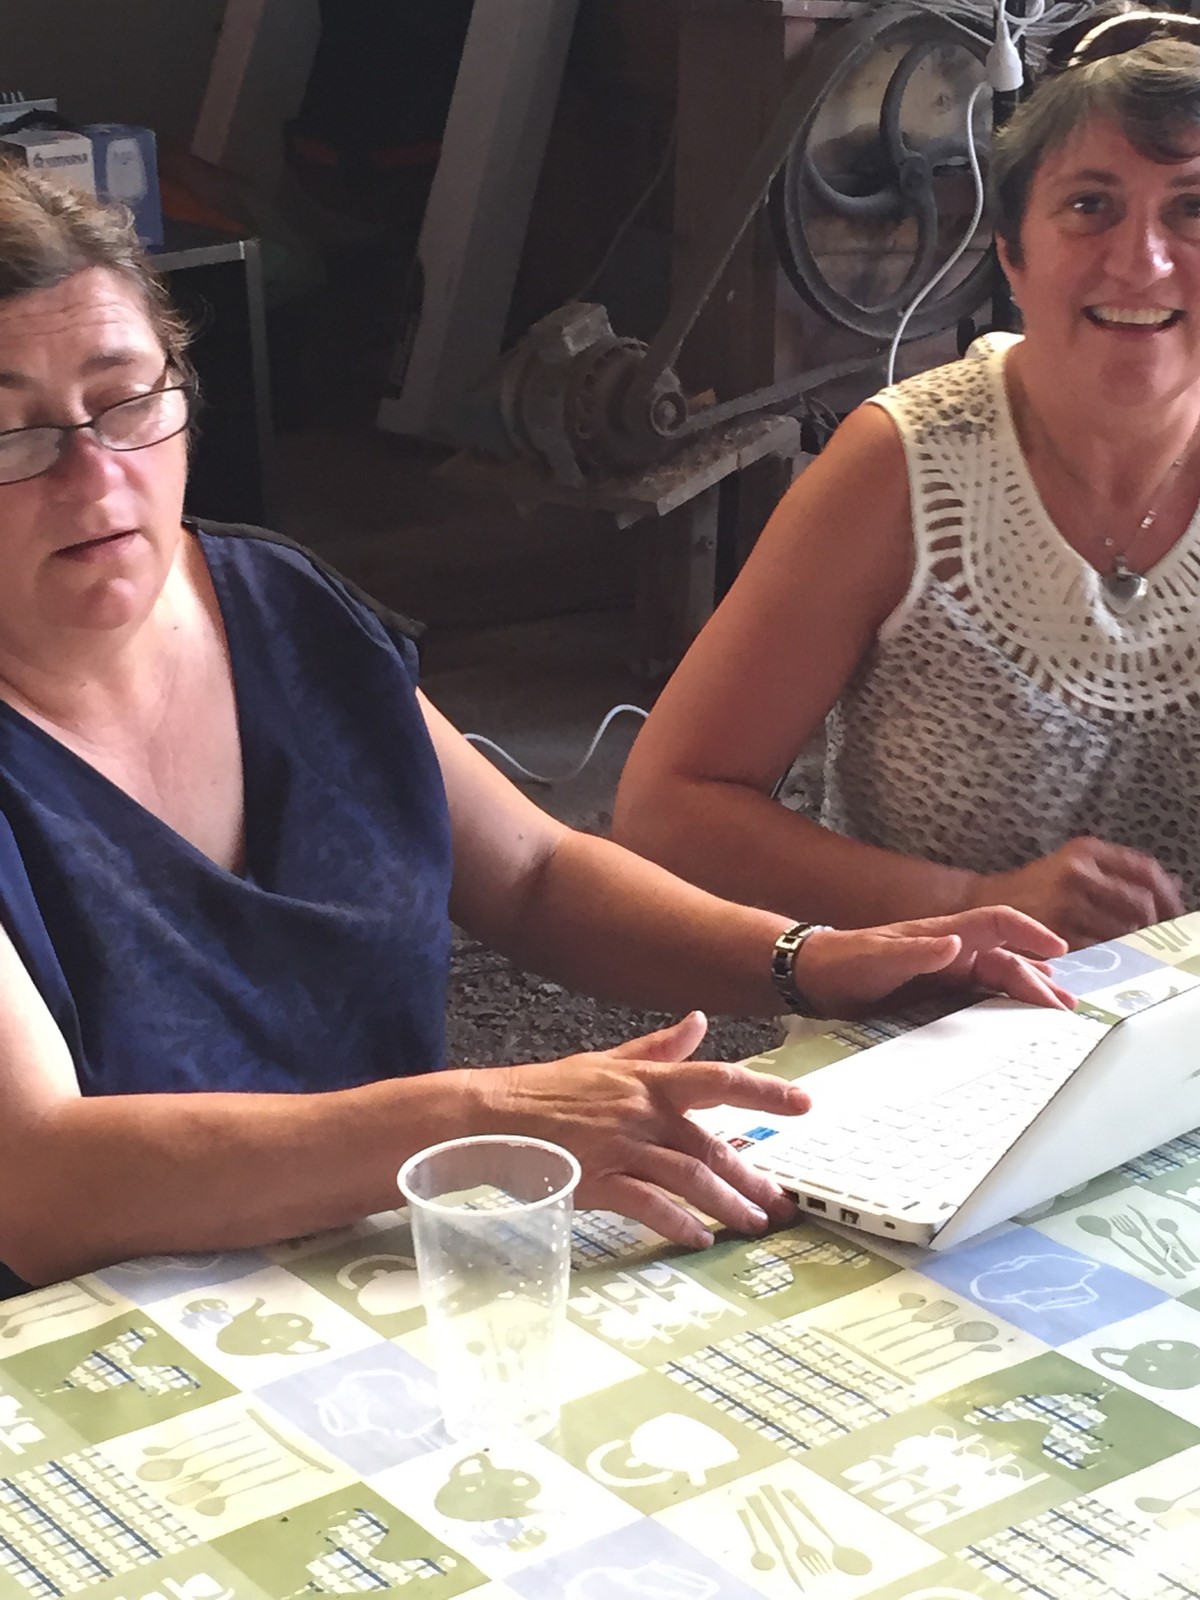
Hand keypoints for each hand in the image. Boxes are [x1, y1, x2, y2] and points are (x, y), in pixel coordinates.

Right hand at [478, 1012, 807, 1249]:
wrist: (491, 1117)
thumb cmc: (547, 1092)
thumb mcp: (607, 1062)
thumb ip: (659, 1048)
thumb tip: (699, 1022)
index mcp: (648, 1081)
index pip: (718, 1080)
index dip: (764, 1092)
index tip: (804, 1105)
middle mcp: (642, 1113)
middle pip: (711, 1145)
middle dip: (752, 1176)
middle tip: (782, 1202)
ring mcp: (621, 1148)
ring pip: (689, 1178)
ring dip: (726, 1205)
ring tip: (752, 1225)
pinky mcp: (599, 1182)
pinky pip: (648, 1206)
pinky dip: (677, 1224)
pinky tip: (698, 1238)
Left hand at [794, 906, 1073, 1014]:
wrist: (814, 978)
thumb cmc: (844, 961)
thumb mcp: (877, 957)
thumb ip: (916, 952)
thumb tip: (957, 944)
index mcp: (942, 933)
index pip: (998, 924)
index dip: (1030, 933)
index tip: (1059, 951)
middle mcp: (950, 950)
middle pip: (1006, 959)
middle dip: (1039, 979)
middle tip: (1066, 1008)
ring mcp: (946, 972)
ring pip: (998, 979)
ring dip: (1028, 994)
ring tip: (1056, 1014)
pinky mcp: (937, 994)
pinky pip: (980, 998)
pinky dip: (1004, 1006)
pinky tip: (1019, 1020)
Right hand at [965, 836, 1184, 949]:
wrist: (980, 904)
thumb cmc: (1032, 891)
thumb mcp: (1071, 868)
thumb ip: (1115, 875)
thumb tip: (1172, 889)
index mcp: (1085, 851)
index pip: (1146, 870)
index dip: (1169, 895)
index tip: (1176, 913)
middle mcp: (1078, 870)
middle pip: (1141, 903)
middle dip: (1154, 924)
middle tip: (1157, 939)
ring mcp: (1067, 900)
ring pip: (1123, 928)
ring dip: (1132, 942)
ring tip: (1130, 949)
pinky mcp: (1057, 928)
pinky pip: (1100, 946)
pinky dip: (1108, 955)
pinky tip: (1105, 957)